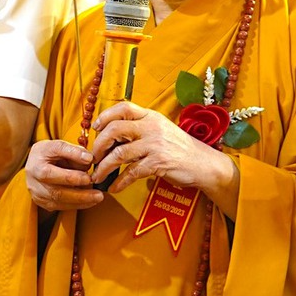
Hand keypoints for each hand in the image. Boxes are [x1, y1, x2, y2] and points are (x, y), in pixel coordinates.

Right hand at [25, 139, 104, 211]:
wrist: (34, 163)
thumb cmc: (47, 153)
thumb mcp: (57, 145)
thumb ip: (73, 150)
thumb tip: (89, 159)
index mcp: (36, 166)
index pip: (53, 174)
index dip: (72, 177)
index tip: (89, 177)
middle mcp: (34, 183)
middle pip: (57, 192)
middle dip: (80, 195)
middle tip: (98, 194)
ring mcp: (38, 195)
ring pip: (60, 202)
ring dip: (81, 202)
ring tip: (97, 198)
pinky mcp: (43, 203)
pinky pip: (61, 207)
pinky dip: (77, 205)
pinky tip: (89, 201)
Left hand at [88, 101, 234, 200]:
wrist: (203, 163)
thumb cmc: (178, 148)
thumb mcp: (160, 130)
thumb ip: (139, 129)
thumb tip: (110, 135)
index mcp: (151, 116)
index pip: (123, 107)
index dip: (105, 116)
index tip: (95, 128)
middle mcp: (152, 127)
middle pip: (115, 130)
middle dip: (98, 145)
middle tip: (92, 157)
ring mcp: (155, 145)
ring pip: (119, 154)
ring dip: (104, 167)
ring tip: (97, 176)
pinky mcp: (158, 163)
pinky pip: (131, 173)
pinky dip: (119, 182)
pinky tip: (114, 187)